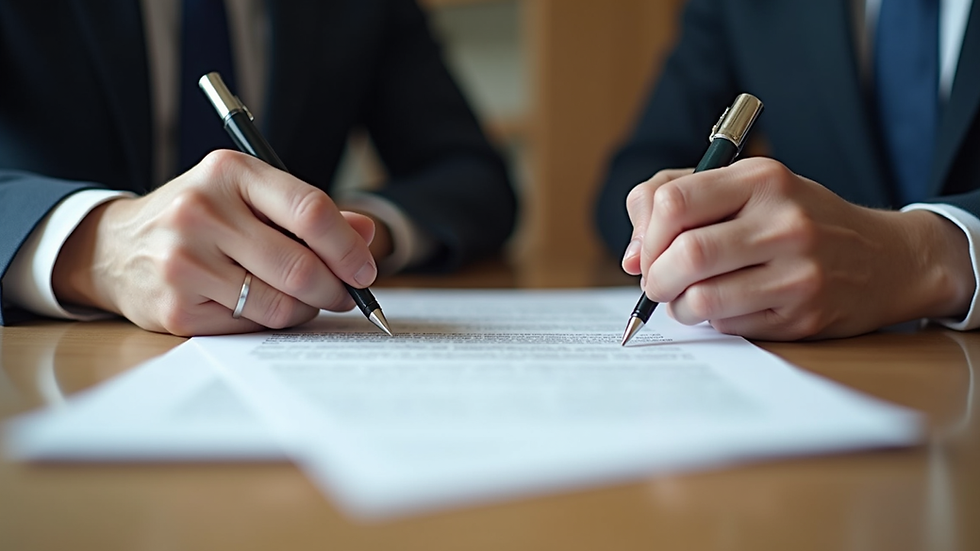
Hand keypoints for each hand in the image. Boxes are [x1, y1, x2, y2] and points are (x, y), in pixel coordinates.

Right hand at [52, 150, 378, 335]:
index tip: (366, 270)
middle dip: (336, 289)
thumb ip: (307, 213)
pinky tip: (262, 307)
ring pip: (280, 303)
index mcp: (229, 172)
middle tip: (346, 295)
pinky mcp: (176, 307)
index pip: (310, 210)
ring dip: (306, 309)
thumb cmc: (199, 218)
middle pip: (300, 266)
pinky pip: (251, 326)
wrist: (115, 247)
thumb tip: (367, 236)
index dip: (348, 246)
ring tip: (304, 300)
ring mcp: (185, 261)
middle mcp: (202, 211)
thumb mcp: (247, 197)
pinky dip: (271, 323)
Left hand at [622, 158, 974, 339]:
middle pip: (685, 255)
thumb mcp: (746, 187)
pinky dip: (714, 321)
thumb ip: (676, 200)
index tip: (645, 251)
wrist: (887, 259)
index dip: (645, 234)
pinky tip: (730, 306)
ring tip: (688, 299)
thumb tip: (630, 256)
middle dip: (655, 278)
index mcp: (761, 178)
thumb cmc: (797, 218)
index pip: (673, 202)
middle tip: (657, 284)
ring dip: (679, 307)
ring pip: (701, 300)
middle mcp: (783, 221)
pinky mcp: (802, 315)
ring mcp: (797, 271)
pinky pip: (729, 325)